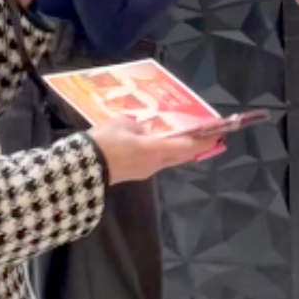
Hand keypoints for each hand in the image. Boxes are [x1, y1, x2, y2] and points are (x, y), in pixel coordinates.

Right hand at [88, 118, 223, 183]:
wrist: (80, 170)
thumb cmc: (102, 144)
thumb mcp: (121, 124)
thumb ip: (138, 126)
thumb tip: (143, 130)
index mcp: (155, 150)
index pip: (188, 146)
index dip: (204, 140)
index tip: (218, 134)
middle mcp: (155, 164)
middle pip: (182, 154)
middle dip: (196, 145)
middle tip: (207, 135)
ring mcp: (145, 171)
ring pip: (169, 158)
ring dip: (179, 148)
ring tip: (185, 135)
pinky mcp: (135, 174)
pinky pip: (155, 161)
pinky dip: (163, 151)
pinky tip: (159, 143)